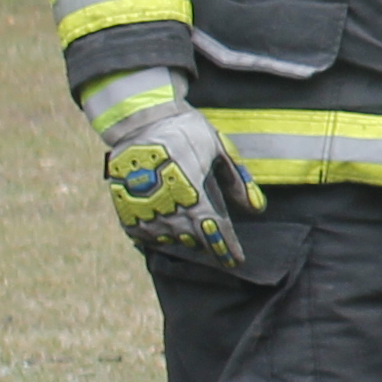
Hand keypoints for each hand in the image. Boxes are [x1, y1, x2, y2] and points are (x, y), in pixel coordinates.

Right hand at [84, 77, 258, 271]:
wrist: (140, 121)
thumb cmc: (185, 132)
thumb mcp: (219, 149)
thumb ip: (237, 181)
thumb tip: (256, 209)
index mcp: (193, 195)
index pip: (214, 232)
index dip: (226, 248)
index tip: (237, 260)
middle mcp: (167, 209)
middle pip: (192, 239)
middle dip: (208, 244)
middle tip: (220, 246)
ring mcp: (143, 211)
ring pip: (168, 238)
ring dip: (184, 239)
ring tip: (194, 235)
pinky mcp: (125, 208)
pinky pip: (143, 234)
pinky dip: (158, 236)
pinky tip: (168, 230)